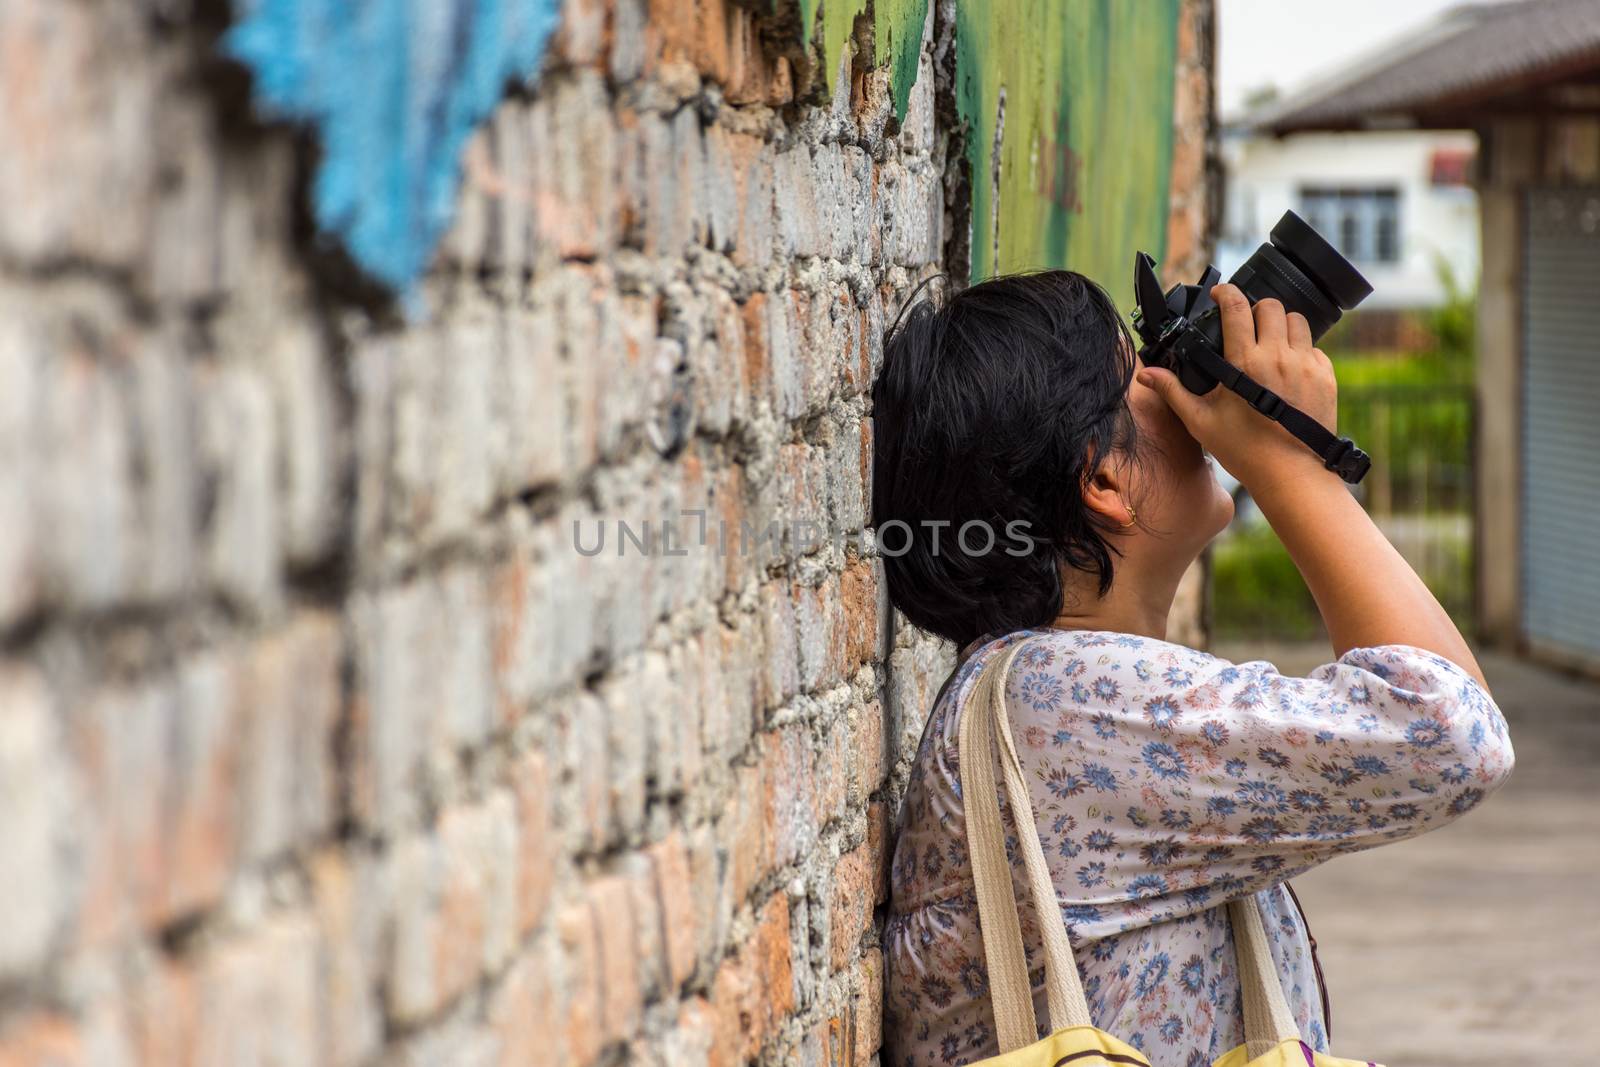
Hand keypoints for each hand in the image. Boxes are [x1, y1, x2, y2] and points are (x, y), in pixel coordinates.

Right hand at [1136, 284, 1337, 490]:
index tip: (1220, 293)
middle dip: (1255, 307)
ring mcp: (1305, 364)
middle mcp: (1278, 356)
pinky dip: (1300, 349)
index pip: (1236, 307)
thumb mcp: (1200, 420)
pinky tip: (1288, 367)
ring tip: (1269, 342)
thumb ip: (1173, 391)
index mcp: (1245, 363)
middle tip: (1245, 323)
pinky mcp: (1325, 375)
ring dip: (1280, 324)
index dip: (1226, 292)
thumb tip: (1146, 375)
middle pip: (1270, 305)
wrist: (1291, 474)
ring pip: (1297, 320)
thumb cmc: (1244, 450)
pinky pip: (1314, 347)